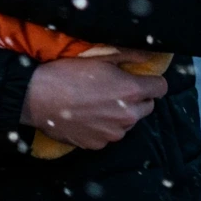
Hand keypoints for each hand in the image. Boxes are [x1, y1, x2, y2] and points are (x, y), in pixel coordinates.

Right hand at [20, 59, 166, 149]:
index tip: (141, 77)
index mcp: (131, 91)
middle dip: (137, 97)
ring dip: (121, 113)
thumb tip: (152, 55)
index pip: (161, 88)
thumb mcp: (101, 56)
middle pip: (148, 107)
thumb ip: (131, 55)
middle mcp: (128, 116)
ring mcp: (113, 134)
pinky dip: (104, 126)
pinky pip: (109, 134)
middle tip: (116, 87)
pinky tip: (87, 115)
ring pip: (128, 122)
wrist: (39, 97)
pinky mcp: (98, 145)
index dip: (152, 81)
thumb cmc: (69, 72)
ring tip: (97, 101)